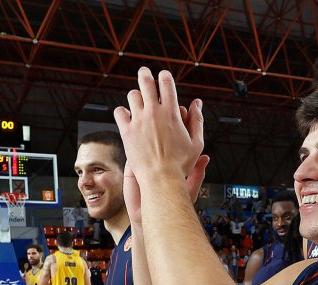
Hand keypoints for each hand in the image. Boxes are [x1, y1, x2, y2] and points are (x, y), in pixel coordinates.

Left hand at [114, 68, 204, 185]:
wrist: (160, 179)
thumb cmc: (180, 165)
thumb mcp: (196, 142)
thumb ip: (197, 120)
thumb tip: (197, 104)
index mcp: (172, 112)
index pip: (166, 82)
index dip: (164, 76)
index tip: (163, 76)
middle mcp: (154, 112)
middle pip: (146, 81)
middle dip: (145, 74)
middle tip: (144, 73)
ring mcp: (139, 120)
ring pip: (132, 94)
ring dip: (136, 95)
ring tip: (138, 101)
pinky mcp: (127, 131)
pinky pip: (119, 112)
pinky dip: (122, 111)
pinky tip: (127, 116)